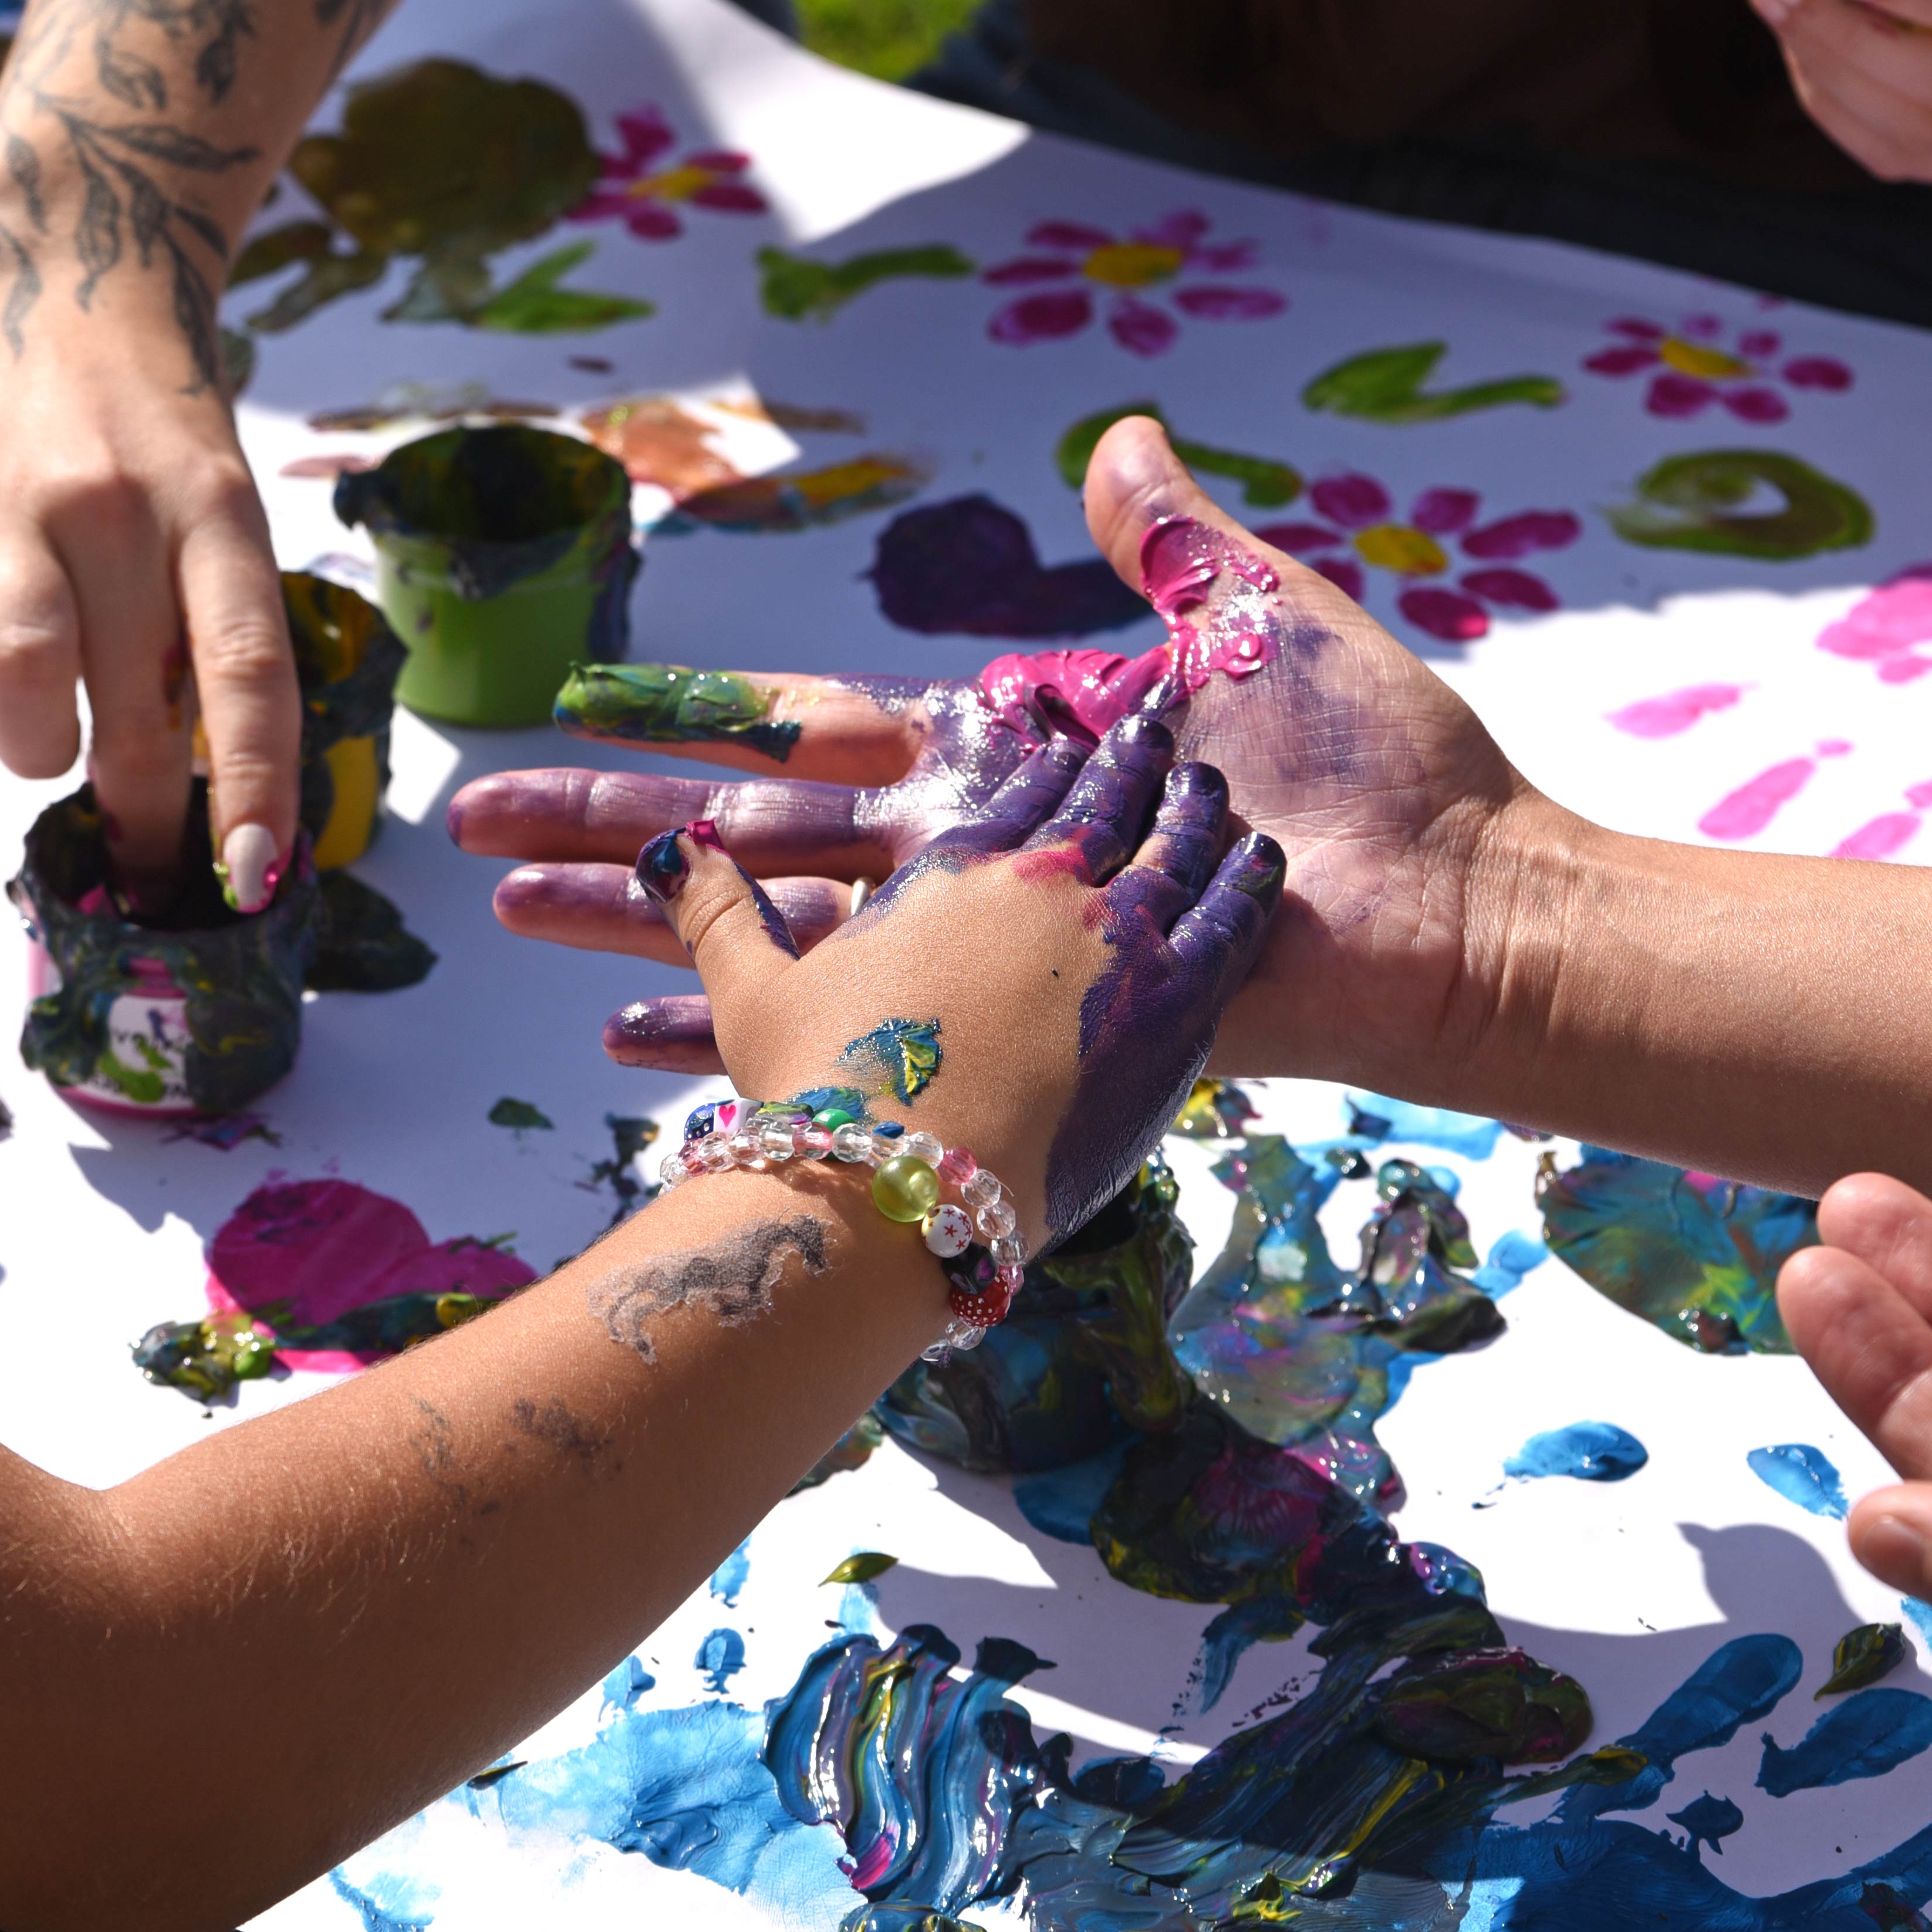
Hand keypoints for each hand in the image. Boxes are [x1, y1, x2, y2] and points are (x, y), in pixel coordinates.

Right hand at [0, 284, 299, 914]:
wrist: (54, 258)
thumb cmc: (143, 416)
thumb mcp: (210, 495)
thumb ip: (202, 618)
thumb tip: (198, 780)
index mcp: (213, 509)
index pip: (243, 674)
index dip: (250, 789)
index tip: (248, 878)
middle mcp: (113, 505)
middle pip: (127, 707)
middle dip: (135, 807)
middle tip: (137, 847)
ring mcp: (2, 497)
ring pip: (17, 692)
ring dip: (33, 743)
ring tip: (41, 722)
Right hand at [455, 417, 1538, 1088]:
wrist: (1459, 910)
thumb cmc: (1374, 772)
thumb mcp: (1260, 622)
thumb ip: (1172, 544)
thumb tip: (1115, 434)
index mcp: (1012, 762)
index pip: (813, 732)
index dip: (693, 718)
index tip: (581, 703)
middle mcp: (970, 858)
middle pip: (753, 832)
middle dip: (609, 825)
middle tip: (477, 825)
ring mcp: (981, 950)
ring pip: (769, 932)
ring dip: (628, 928)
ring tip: (511, 920)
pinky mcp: (1015, 1024)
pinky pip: (856, 1036)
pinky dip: (742, 1039)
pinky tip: (634, 1043)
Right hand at [637, 702, 1281, 1247]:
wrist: (897, 1204)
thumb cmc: (820, 1099)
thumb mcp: (752, 994)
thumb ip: (717, 910)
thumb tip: (671, 851)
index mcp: (959, 870)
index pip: (1020, 779)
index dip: (1050, 748)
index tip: (1070, 726)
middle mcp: (1051, 889)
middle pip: (1112, 795)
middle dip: (1137, 755)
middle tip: (1161, 727)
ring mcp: (1124, 948)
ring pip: (1185, 844)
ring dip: (1201, 807)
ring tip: (1217, 785)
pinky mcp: (1178, 1016)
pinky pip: (1234, 925)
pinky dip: (1250, 884)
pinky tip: (1260, 865)